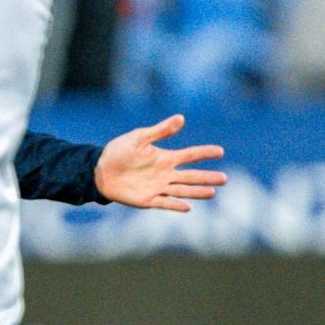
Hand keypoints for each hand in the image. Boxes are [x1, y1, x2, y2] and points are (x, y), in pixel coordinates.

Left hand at [94, 114, 226, 211]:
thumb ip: (160, 131)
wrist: (100, 170)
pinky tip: (188, 206)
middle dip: (207, 177)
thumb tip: (181, 118)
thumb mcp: (139, 138)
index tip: (220, 151)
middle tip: (225, 178)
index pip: (189, 155)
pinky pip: (164, 203)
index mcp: (165, 158)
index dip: (204, 153)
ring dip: (197, 192)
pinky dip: (176, 205)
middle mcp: (165, 174)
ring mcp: (158, 187)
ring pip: (182, 190)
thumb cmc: (119, 151)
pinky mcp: (148, 200)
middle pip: (191, 176)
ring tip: (213, 192)